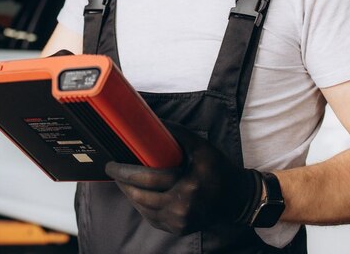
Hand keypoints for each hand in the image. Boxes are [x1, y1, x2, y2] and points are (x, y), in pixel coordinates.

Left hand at [104, 124, 258, 234]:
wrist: (237, 199)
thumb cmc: (218, 169)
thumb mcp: (201, 147)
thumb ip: (176, 133)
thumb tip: (148, 121)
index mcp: (189, 187)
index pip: (148, 179)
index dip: (125, 171)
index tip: (112, 164)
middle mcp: (183, 209)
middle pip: (141, 196)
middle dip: (122, 183)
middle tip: (112, 170)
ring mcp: (180, 222)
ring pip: (143, 209)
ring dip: (129, 194)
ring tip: (121, 180)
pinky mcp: (178, 229)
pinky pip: (151, 218)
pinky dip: (140, 205)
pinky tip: (135, 193)